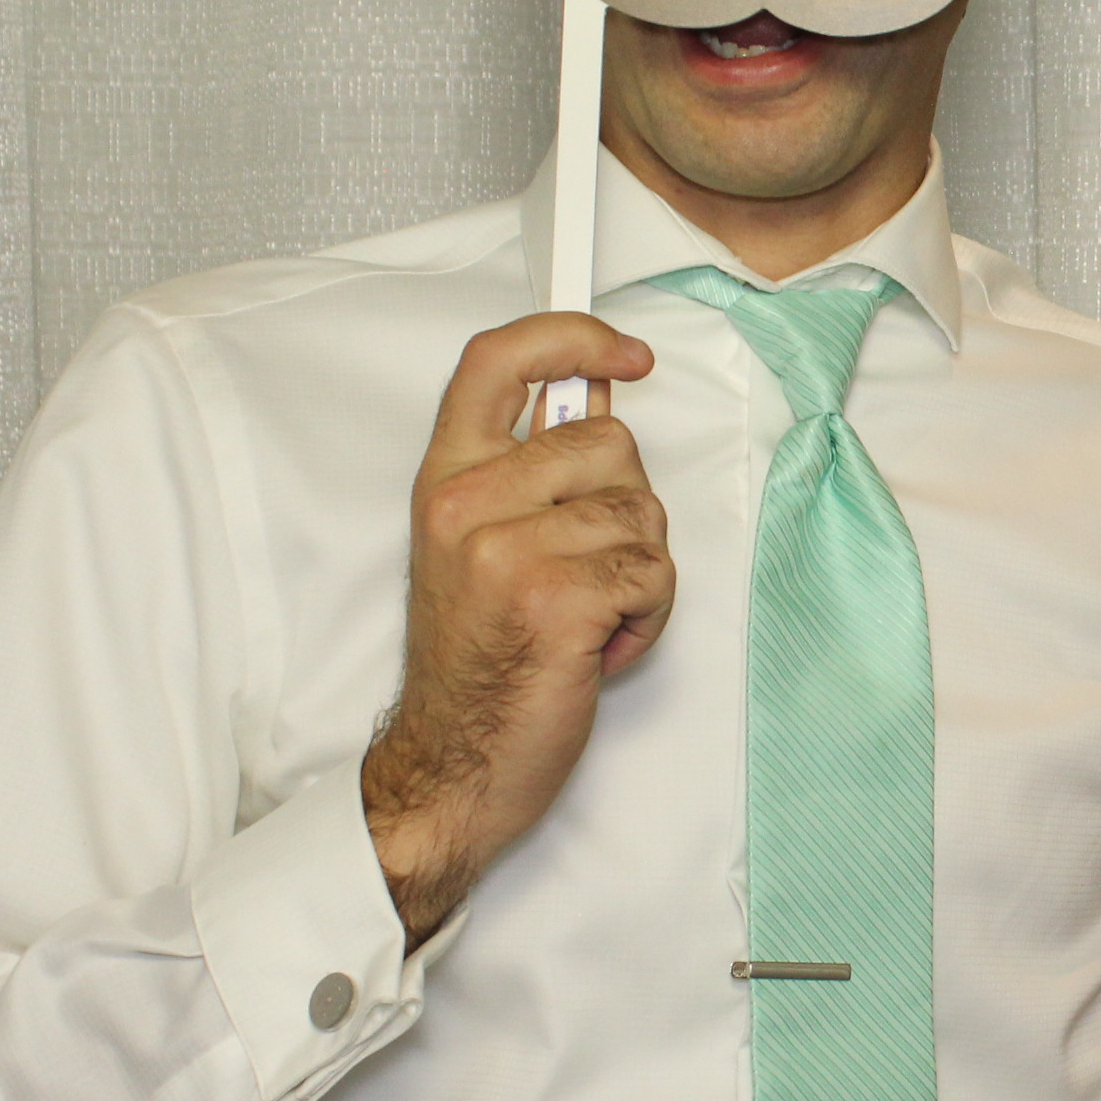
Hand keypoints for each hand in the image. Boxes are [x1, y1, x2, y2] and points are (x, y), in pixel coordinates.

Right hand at [362, 313, 668, 939]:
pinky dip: (647, 619)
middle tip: (582, 573)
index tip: (626, 353)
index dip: (571, 335)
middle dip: (625, 510)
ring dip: (639, 573)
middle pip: (610, 442)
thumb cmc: (478, 664)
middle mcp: (468, 503)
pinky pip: (654, 574)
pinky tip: (597, 649)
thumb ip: (528, 469)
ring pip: (642, 513)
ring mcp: (509, 550)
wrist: (451, 765)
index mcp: (445, 480)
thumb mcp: (479, 546)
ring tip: (585, 617)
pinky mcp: (557, 599)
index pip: (497, 361)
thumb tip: (594, 393)